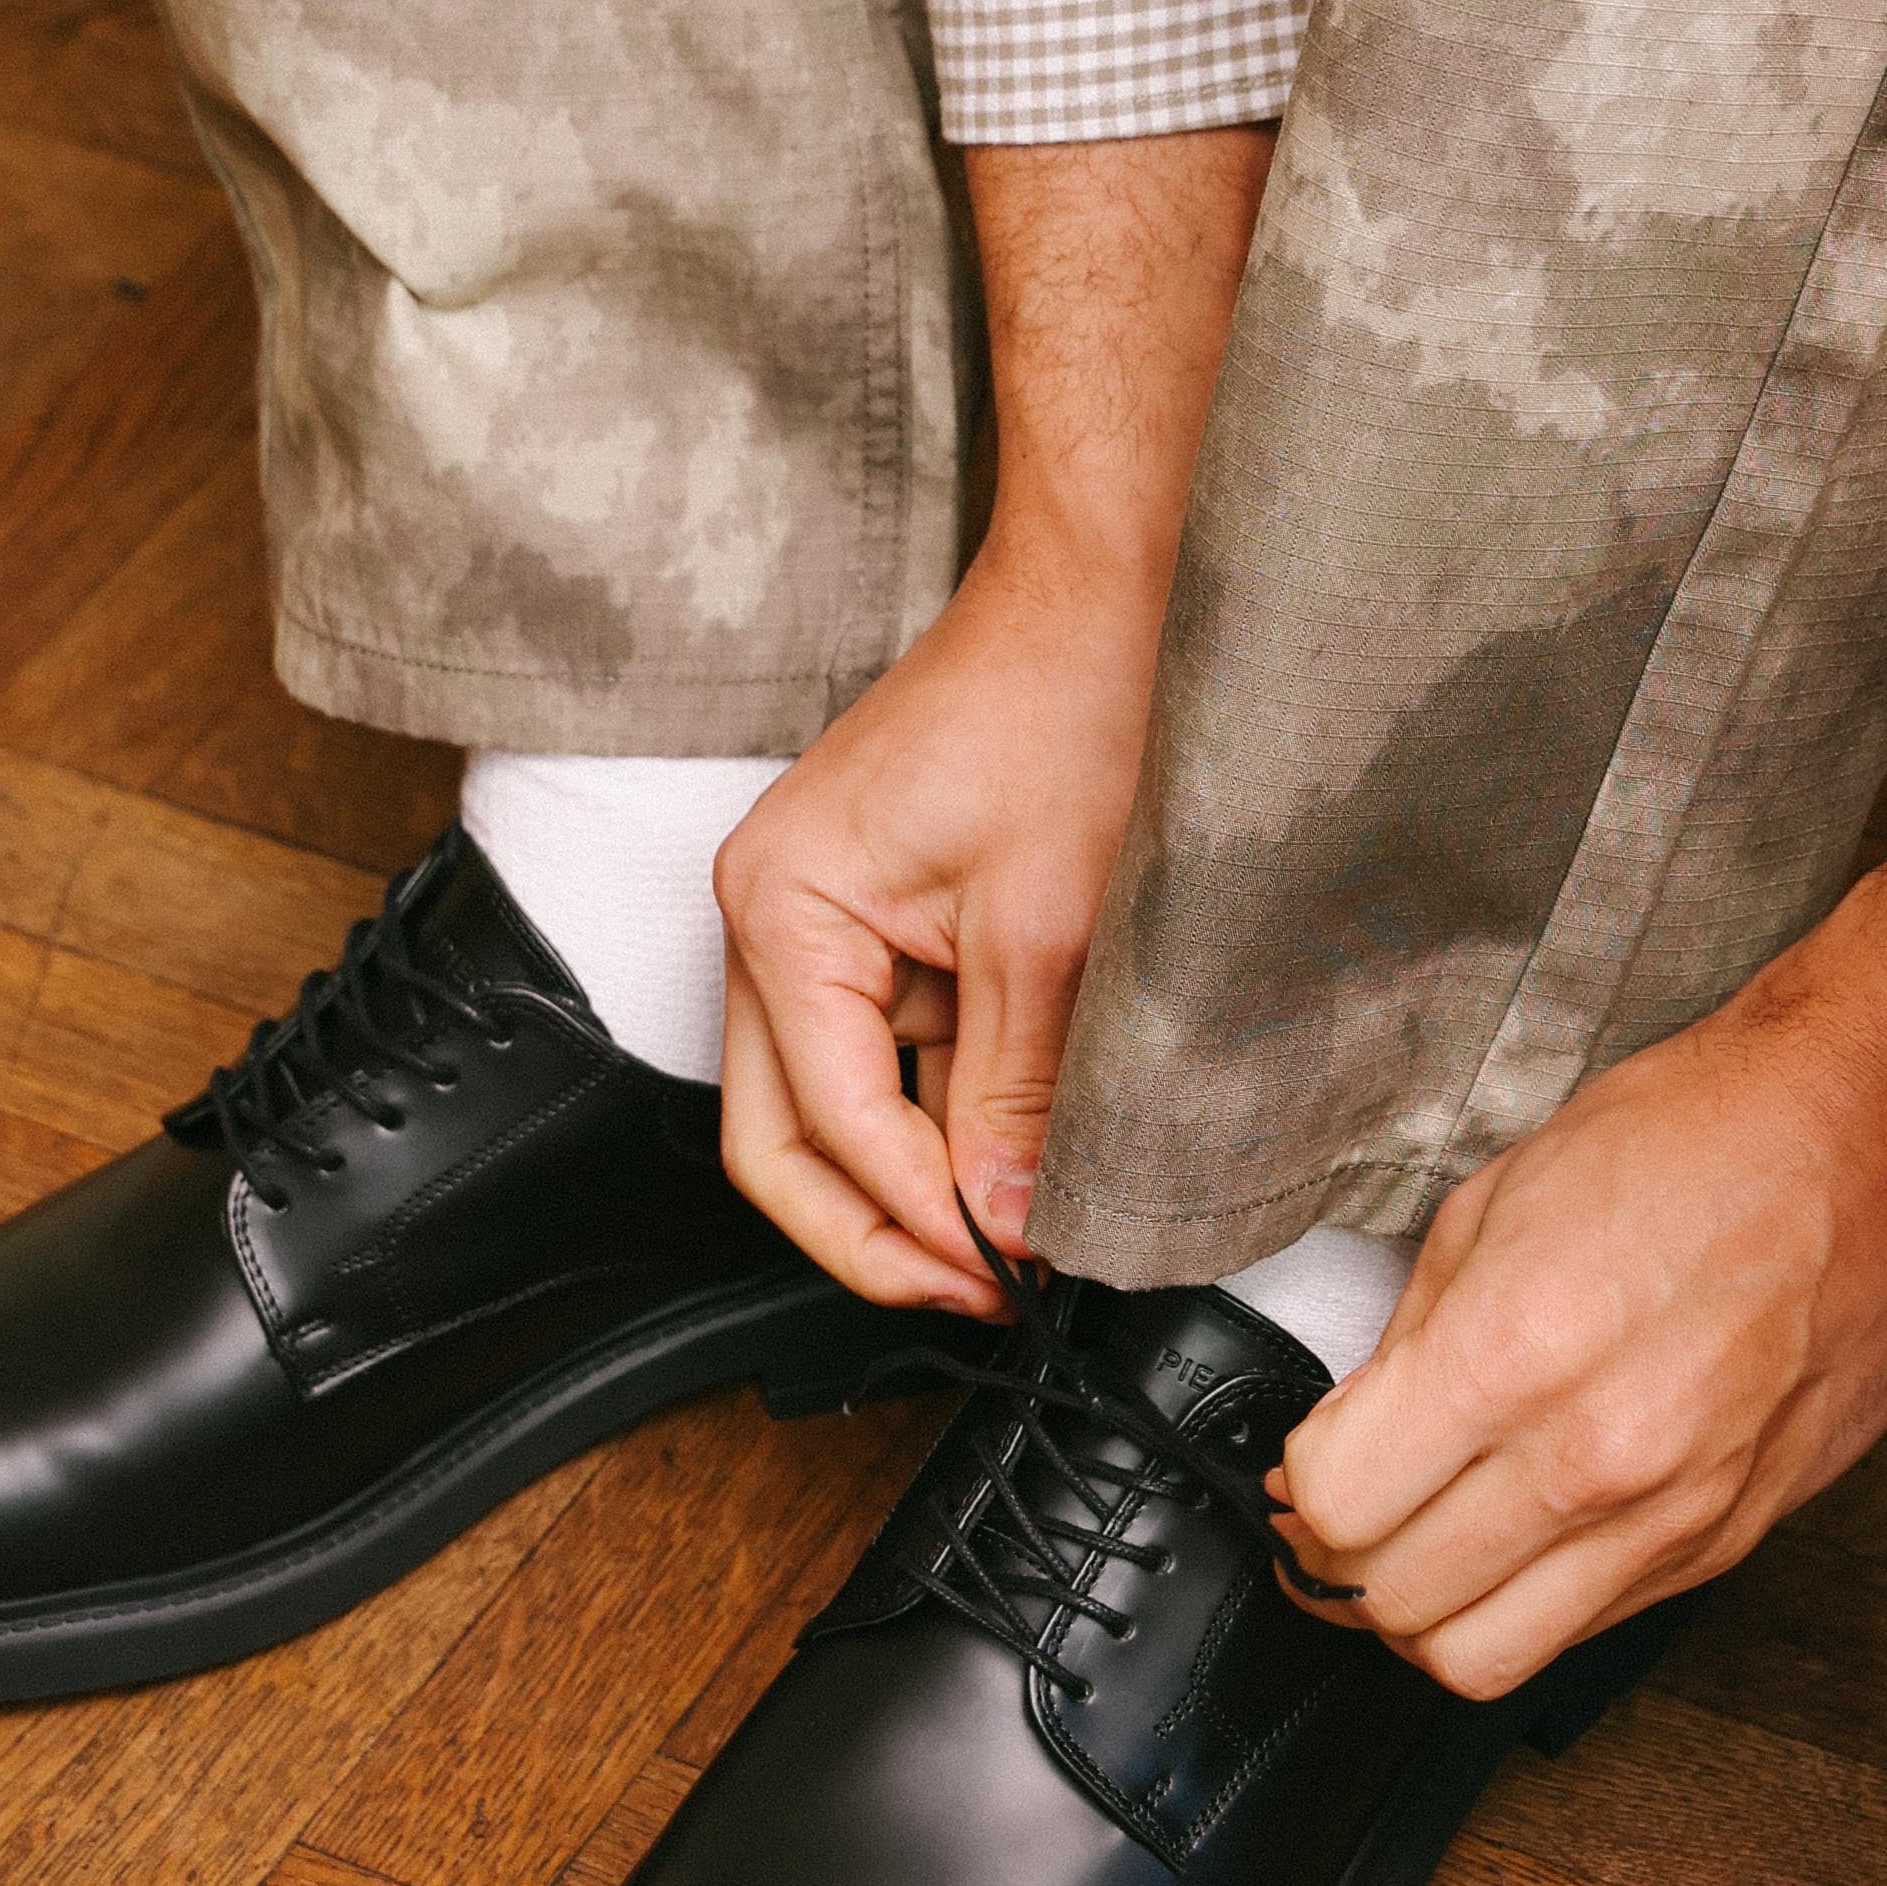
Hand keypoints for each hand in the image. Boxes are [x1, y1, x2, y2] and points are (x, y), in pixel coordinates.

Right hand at [714, 125, 1274, 1314]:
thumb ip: (1018, 1097)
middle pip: (783, 1142)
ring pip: (836, 1112)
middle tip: (987, 1296)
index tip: (1005, 1282)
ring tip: (1020, 1245)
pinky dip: (949, 1120)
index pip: (824, 1126)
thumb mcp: (1053, 934)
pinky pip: (893, 1057)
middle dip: (879, 1234)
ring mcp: (823, 925)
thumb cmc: (1072, 710)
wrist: (1113, 589)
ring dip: (918, 1186)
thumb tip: (1009, 1231)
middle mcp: (773, 922)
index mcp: (781, 914)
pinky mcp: (884, 923)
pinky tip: (1020, 1165)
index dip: (912, 1225)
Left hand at [1270, 700, 1886, 1694]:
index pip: (1339, 1510)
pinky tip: (1521, 1531)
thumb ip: (1411, 1340)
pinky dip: (1527, 1601)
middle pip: (1398, 1606)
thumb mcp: (1497, 1200)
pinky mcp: (1732, 1539)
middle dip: (1344, 1565)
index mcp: (1516, 1353)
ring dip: (1428, 1614)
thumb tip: (1352, 1436)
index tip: (1306, 1466)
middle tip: (1346, 1511)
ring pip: (1486, 1659)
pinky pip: (1585, 1630)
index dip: (1300, 1493)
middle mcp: (1597, 1457)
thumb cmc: (1699, 1137)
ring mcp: (1675, 1515)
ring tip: (1421, 1544)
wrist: (1878, 1134)